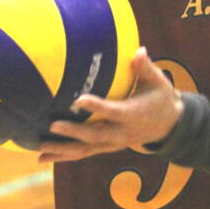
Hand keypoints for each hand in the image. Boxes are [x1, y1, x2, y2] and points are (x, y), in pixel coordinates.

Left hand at [38, 48, 182, 162]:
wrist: (169, 125)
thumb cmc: (161, 98)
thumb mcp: (158, 82)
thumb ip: (145, 68)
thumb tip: (140, 50)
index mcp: (133, 115)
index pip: (113, 111)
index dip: (97, 107)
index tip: (79, 99)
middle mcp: (122, 133)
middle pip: (96, 135)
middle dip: (74, 132)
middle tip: (53, 125)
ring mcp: (113, 144)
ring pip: (86, 150)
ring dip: (63, 150)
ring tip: (40, 149)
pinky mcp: (107, 148)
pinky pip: (84, 153)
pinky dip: (64, 156)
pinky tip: (43, 158)